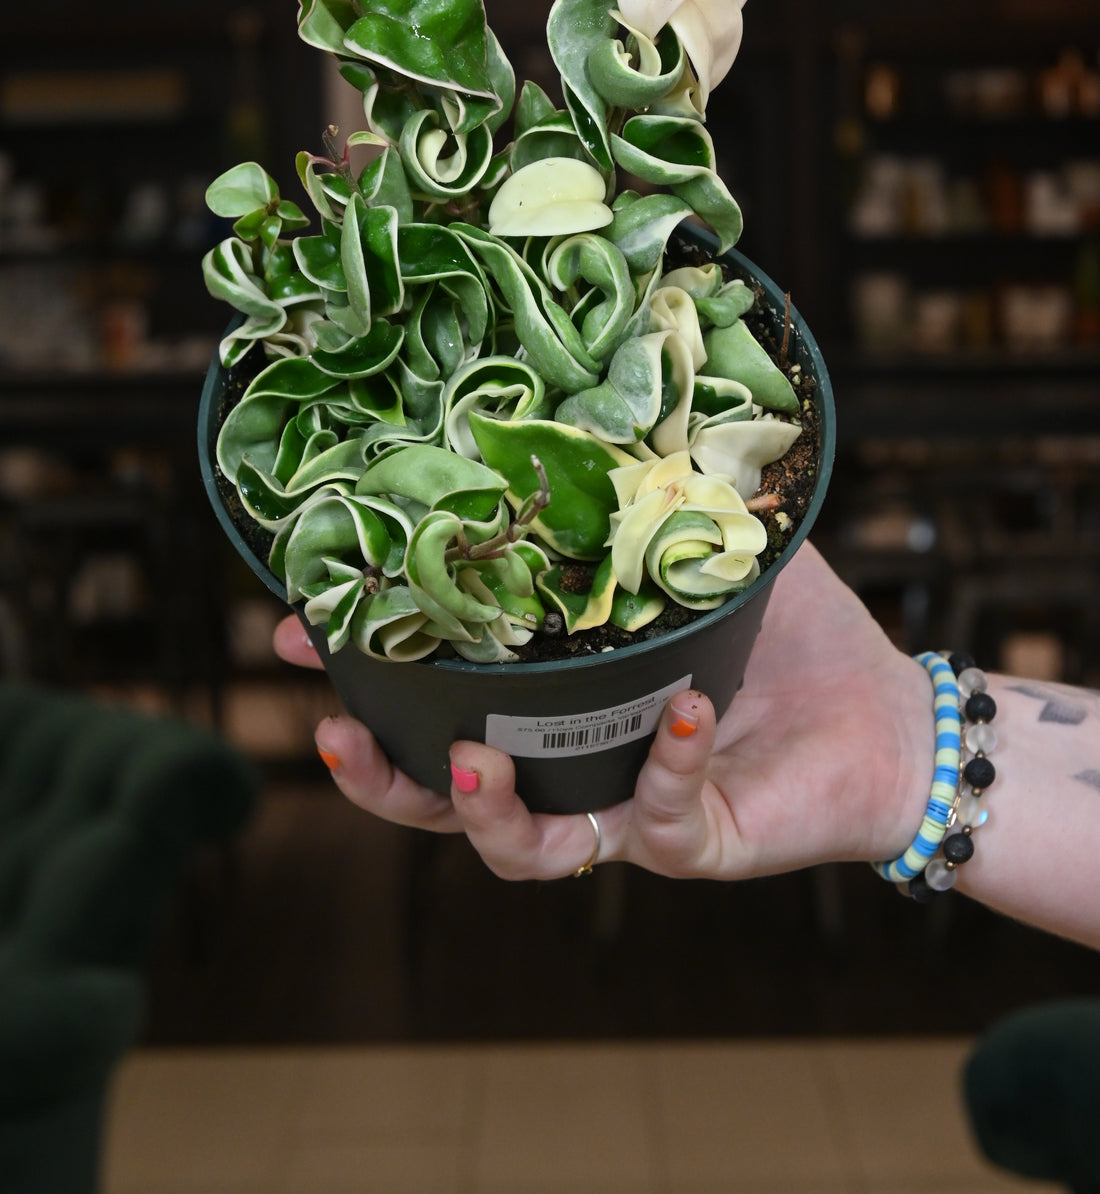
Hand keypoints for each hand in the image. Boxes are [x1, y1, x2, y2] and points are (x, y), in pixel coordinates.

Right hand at [273, 541, 933, 880]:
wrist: (890, 715)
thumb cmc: (789, 635)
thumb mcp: (703, 545)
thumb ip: (646, 484)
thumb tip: (593, 391)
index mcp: (559, 708)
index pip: (436, 706)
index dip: (364, 681)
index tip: (298, 629)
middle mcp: (578, 771)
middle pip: (445, 805)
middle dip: (381, 777)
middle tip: (337, 727)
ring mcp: (632, 814)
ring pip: (526, 854)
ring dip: (484, 814)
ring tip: (472, 756)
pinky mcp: (701, 841)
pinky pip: (662, 821)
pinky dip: (666, 762)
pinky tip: (683, 709)